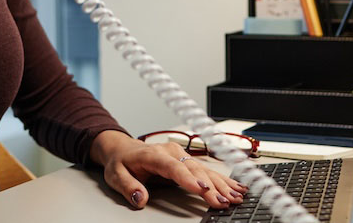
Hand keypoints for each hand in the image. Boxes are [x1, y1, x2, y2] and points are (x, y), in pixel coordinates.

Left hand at [90, 131, 247, 209]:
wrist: (122, 149)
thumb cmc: (121, 162)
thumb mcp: (116, 175)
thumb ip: (128, 186)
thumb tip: (140, 198)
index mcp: (154, 154)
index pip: (174, 167)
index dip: (189, 179)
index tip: (202, 189)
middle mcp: (171, 152)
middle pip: (194, 170)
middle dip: (211, 187)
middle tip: (224, 202)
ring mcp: (181, 155)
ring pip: (205, 170)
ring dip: (221, 184)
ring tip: (236, 197)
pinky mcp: (186, 160)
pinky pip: (206, 170)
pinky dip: (222, 180)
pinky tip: (236, 187)